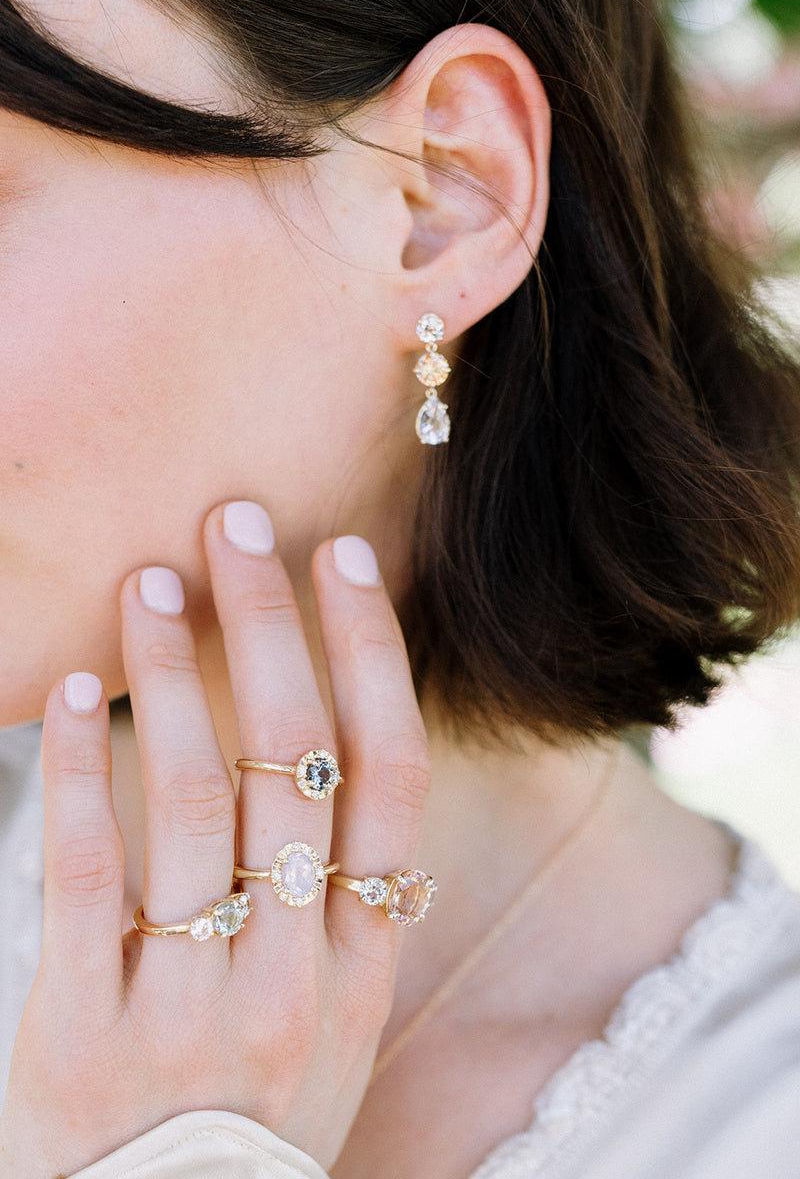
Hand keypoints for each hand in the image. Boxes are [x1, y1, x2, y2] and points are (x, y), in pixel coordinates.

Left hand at [0, 504, 430, 1176]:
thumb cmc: (253, 1116)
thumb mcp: (329, 1020)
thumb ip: (333, 904)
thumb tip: (316, 752)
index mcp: (363, 962)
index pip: (389, 775)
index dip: (372, 654)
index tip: (344, 559)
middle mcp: (295, 974)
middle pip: (292, 761)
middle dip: (267, 626)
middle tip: (236, 525)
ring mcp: (193, 1007)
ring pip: (191, 800)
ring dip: (171, 675)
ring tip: (147, 583)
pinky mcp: (84, 1038)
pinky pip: (85, 878)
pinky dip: (79, 772)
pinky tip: (76, 692)